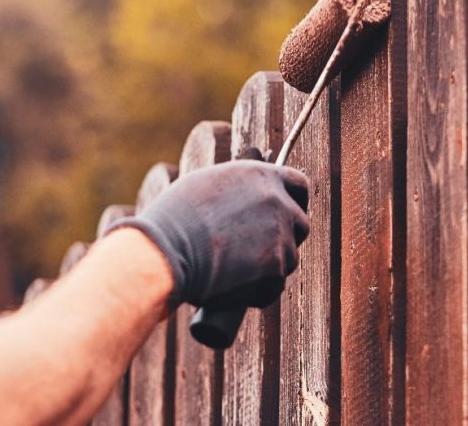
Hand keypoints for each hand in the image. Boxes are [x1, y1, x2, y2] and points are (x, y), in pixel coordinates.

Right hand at [104, 159, 309, 310]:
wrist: (166, 250)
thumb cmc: (175, 218)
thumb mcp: (208, 185)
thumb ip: (236, 189)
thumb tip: (242, 198)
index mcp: (263, 175)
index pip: (298, 184)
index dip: (295, 200)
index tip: (287, 212)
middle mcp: (278, 202)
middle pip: (300, 224)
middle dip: (286, 237)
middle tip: (259, 249)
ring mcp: (280, 236)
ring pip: (289, 258)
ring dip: (270, 266)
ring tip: (234, 271)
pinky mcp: (275, 269)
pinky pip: (274, 285)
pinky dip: (258, 291)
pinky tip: (233, 289)